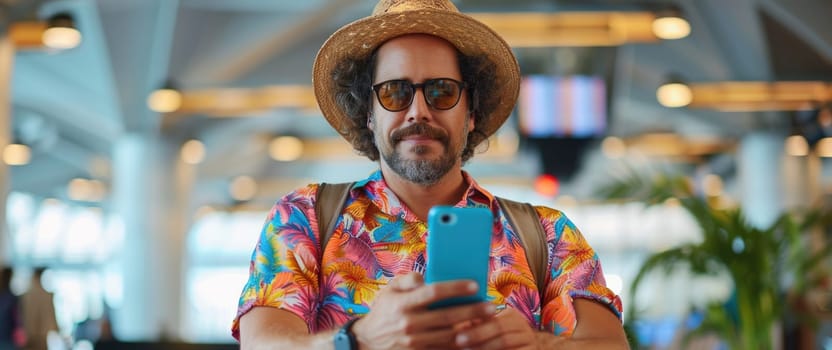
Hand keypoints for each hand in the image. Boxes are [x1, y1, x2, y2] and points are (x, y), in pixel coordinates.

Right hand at [352, 272, 496, 349]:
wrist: (367, 343)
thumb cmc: (384, 311)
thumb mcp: (389, 290)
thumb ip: (407, 279)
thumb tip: (424, 277)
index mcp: (402, 303)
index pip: (433, 292)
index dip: (456, 288)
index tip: (474, 285)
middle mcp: (409, 324)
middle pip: (447, 317)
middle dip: (472, 311)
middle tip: (491, 306)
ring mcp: (414, 343)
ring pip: (450, 337)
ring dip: (472, 330)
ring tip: (488, 322)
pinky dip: (462, 346)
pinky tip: (476, 339)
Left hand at [454, 307, 537, 349]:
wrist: (524, 349)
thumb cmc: (498, 338)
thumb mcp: (490, 328)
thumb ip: (477, 322)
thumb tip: (454, 315)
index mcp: (512, 316)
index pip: (494, 320)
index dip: (476, 328)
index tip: (457, 335)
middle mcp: (524, 328)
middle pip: (500, 332)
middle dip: (478, 338)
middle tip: (460, 342)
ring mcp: (530, 343)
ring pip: (506, 343)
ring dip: (486, 348)